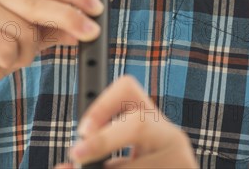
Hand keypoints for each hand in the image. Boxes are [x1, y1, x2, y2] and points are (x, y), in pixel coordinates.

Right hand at [0, 0, 102, 99]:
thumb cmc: (0, 48)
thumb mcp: (35, 35)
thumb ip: (58, 27)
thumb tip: (87, 27)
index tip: (97, 8)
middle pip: (40, 4)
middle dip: (70, 20)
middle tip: (92, 33)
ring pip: (25, 32)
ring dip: (26, 52)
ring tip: (10, 54)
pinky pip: (6, 49)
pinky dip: (8, 61)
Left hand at [54, 75, 197, 168]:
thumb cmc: (144, 168)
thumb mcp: (126, 157)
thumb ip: (101, 152)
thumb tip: (66, 166)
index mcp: (152, 120)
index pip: (128, 89)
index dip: (102, 104)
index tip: (82, 130)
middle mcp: (171, 135)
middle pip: (137, 124)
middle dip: (103, 140)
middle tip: (77, 156)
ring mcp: (182, 158)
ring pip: (137, 163)